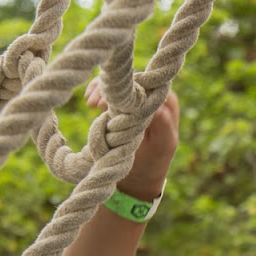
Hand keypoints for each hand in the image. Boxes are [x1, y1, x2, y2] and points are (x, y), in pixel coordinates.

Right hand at [85, 77, 178, 199]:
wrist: (138, 176)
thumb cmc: (153, 161)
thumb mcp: (162, 145)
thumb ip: (163, 124)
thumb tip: (156, 106)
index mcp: (166, 102)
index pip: (149, 84)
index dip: (132, 87)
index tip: (116, 100)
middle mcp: (151, 95)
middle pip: (130, 80)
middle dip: (114, 88)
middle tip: (96, 104)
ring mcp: (134, 98)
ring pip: (118, 83)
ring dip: (103, 89)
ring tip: (91, 104)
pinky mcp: (120, 103)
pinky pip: (108, 90)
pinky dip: (97, 91)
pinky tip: (89, 101)